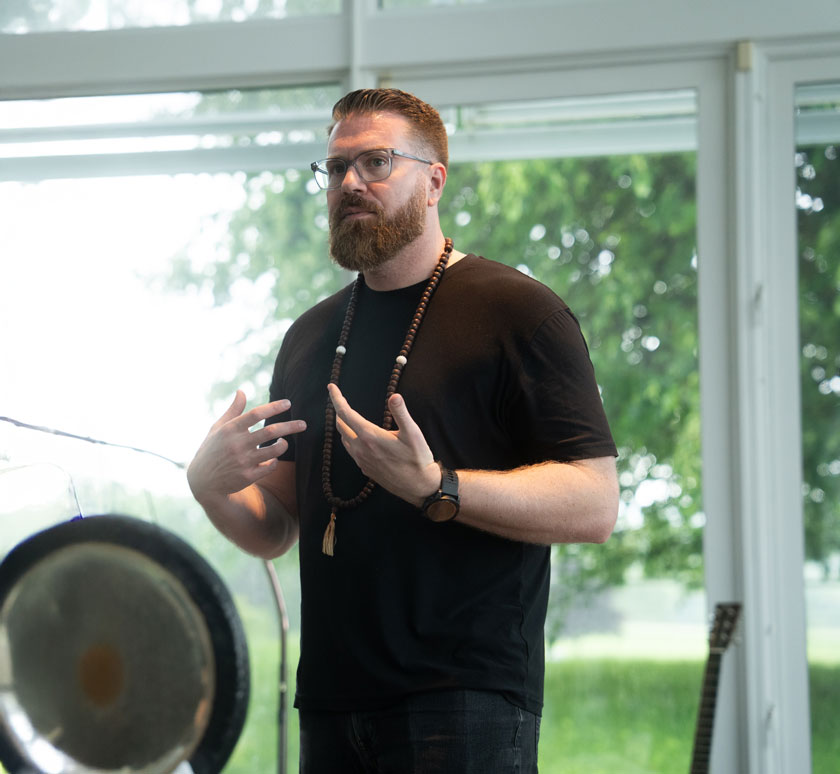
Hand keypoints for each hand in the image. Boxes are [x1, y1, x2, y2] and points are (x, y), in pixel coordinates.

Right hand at [187, 390, 305, 503]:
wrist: (202, 482)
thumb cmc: (212, 450)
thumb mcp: (218, 429)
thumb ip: (233, 411)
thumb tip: (242, 391)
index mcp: (230, 429)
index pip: (256, 414)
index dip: (274, 407)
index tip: (288, 403)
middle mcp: (237, 444)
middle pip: (270, 431)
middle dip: (290, 426)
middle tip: (304, 424)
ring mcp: (243, 461)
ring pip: (274, 450)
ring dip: (284, 444)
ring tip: (285, 441)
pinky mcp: (247, 477)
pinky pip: (271, 466)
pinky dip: (275, 460)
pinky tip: (273, 457)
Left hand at [328, 383, 440, 505]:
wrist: (418, 486)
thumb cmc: (417, 458)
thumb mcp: (413, 433)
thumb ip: (401, 413)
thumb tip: (394, 396)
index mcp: (369, 436)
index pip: (346, 413)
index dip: (337, 399)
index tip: (331, 387)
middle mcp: (361, 448)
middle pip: (341, 426)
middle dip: (339, 411)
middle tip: (339, 400)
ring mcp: (361, 460)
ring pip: (344, 439)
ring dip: (343, 426)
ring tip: (347, 417)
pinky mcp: (365, 468)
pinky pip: (351, 450)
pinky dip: (349, 439)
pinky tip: (357, 438)